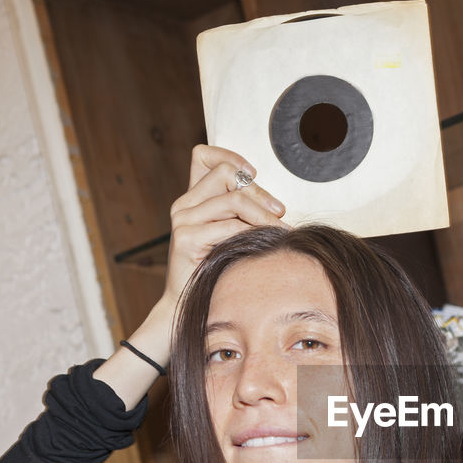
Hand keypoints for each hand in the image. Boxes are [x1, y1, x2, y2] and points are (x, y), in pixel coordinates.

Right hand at [95, 145, 286, 408]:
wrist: (189, 306)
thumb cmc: (217, 271)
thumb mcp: (229, 235)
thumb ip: (241, 215)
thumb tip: (276, 203)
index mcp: (192, 199)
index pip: (203, 155)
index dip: (230, 156)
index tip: (253, 174)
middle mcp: (183, 205)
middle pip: (227, 176)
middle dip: (260, 193)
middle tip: (280, 213)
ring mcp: (182, 221)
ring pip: (233, 199)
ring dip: (263, 214)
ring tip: (278, 230)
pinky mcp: (187, 239)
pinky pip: (230, 226)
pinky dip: (253, 233)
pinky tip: (265, 243)